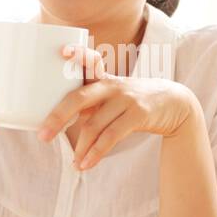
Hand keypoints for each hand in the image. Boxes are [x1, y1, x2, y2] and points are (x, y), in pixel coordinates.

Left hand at [37, 42, 198, 169]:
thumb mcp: (113, 94)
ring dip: (81, 148)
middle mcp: (112, 85)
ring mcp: (126, 99)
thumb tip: (60, 118)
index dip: (77, 54)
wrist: (175, 103)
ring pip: (94, 125)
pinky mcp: (138, 115)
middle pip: (80, 98)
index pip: (90, 60)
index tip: (63, 51)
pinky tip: (86, 164)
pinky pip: (111, 136)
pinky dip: (96, 153)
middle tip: (42, 136)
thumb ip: (90, 101)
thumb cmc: (134, 100)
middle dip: (58, 117)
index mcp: (103, 78)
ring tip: (74, 163)